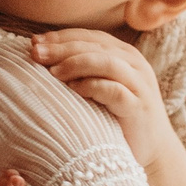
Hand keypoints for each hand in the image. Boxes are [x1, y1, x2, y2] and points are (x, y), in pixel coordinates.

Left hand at [29, 30, 180, 176]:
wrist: (151, 148)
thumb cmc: (116, 116)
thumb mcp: (97, 86)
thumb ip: (78, 70)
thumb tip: (39, 53)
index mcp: (122, 53)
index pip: (88, 36)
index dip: (61, 36)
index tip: (33, 43)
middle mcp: (133, 63)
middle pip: (94, 46)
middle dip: (62, 47)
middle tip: (36, 54)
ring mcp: (138, 84)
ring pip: (106, 62)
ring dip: (76, 64)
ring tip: (52, 72)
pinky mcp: (138, 106)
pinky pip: (115, 90)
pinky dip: (92, 86)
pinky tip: (73, 90)